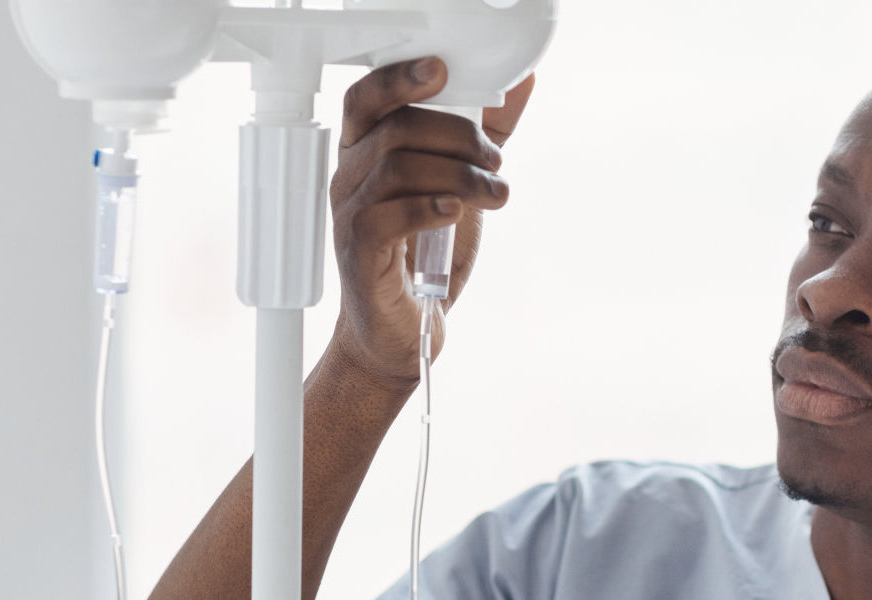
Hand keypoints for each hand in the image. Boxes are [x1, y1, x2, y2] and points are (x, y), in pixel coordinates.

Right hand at [325, 57, 535, 394]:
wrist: (404, 327)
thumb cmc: (425, 249)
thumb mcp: (462, 179)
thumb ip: (487, 131)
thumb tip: (521, 83)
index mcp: (366, 150)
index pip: (368, 96)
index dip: (400, 78)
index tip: (443, 71)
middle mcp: (350, 176)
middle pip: (395, 128)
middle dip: (458, 136)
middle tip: (495, 161)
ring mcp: (350, 214)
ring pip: (396, 166)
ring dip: (459, 175)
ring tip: (496, 194)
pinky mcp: (359, 253)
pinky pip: (386, 216)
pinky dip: (428, 207)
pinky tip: (456, 213)